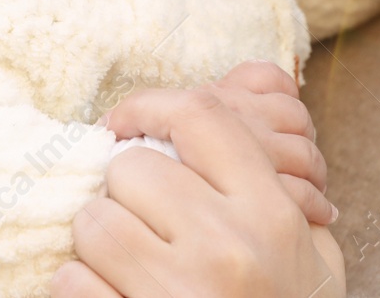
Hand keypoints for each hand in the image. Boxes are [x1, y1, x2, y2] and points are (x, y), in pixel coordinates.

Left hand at [53, 87, 345, 297]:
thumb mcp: (307, 247)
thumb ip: (269, 178)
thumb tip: (217, 102)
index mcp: (271, 215)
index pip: (199, 117)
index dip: (151, 107)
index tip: (127, 123)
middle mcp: (226, 250)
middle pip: (132, 167)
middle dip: (127, 188)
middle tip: (142, 214)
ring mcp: (176, 295)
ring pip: (94, 221)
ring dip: (101, 237)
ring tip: (128, 258)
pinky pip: (72, 281)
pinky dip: (81, 286)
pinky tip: (112, 296)